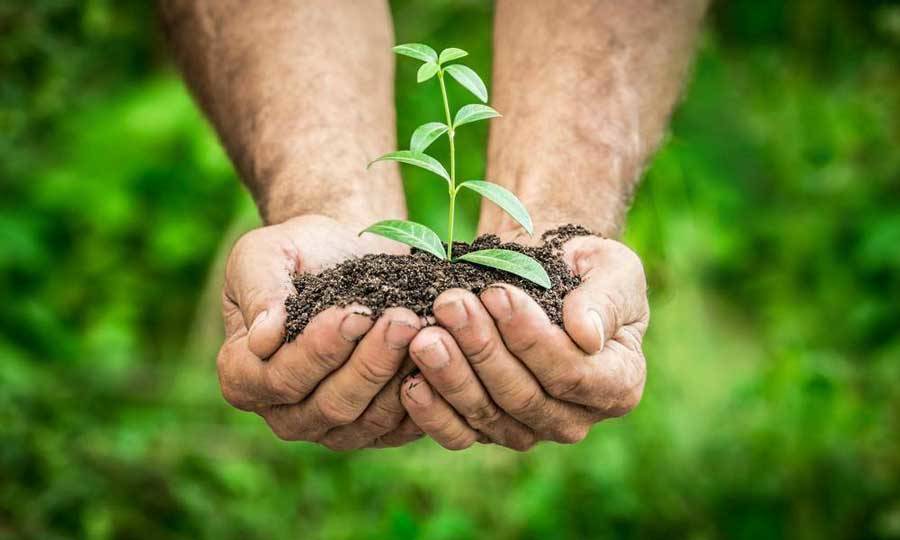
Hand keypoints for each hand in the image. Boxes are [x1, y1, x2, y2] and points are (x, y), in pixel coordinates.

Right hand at [217, 214, 424, 449]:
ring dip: (399, 374)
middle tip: (403, 319)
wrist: (347, 254)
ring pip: (369, 418)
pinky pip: (401, 426)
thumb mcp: (263, 254)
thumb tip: (263, 339)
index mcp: (243, 376)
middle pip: (331, 405)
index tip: (354, 312)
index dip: (320, 350)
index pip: (280, 378)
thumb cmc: (299, 252)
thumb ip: (259, 291)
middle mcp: (285, 413)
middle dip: (370, 362)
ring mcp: (332, 428)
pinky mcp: (376, 430)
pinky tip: (441, 355)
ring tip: (423, 328)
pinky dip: (424, 394)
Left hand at [399, 233, 648, 449]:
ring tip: (424, 335)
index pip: (572, 374)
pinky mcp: (488, 429)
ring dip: (451, 375)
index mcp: (618, 384)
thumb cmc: (585, 269)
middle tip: (449, 305)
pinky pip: (458, 433)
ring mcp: (529, 429)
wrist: (546, 275)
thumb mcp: (613, 270)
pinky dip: (432, 412)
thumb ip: (605, 300)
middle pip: (523, 396)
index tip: (497, 294)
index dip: (531, 339)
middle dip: (482, 348)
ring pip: (487, 414)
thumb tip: (586, 334)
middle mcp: (575, 418)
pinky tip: (410, 382)